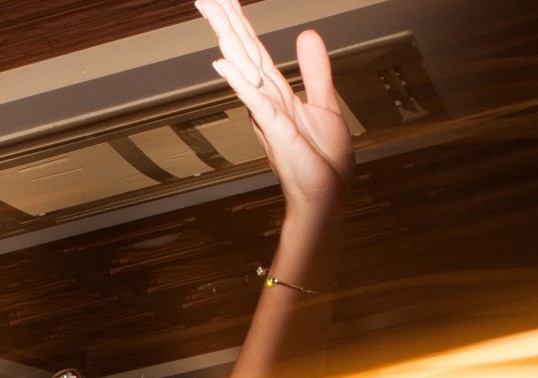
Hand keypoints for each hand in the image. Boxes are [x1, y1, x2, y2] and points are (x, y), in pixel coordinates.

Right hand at [197, 0, 351, 214]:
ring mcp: (267, 115)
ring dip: (228, 40)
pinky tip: (222, 64)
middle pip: (244, 52)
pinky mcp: (275, 131)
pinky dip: (239, 83)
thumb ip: (314, 70)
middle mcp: (266, 100)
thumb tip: (306, 35)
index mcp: (276, 92)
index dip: (241, 22)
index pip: (255, 49)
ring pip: (244, 69)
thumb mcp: (324, 104)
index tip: (226, 0)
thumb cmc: (322, 160)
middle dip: (227, 22)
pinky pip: (255, 102)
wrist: (326, 197)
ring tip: (211, 12)